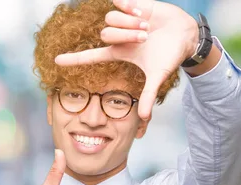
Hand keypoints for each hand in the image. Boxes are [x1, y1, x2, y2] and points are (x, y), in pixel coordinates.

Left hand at [54, 0, 197, 119]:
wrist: (184, 34)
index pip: (91, 56)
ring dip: (130, 23)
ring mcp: (123, 20)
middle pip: (105, 34)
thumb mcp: (158, 75)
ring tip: (147, 26)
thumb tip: (145, 118)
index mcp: (120, 52)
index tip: (56, 62)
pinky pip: (118, 2)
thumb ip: (149, 95)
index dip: (74, 59)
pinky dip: (130, 8)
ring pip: (110, 18)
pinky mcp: (130, 5)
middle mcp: (118, 36)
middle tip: (144, 37)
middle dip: (126, 36)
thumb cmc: (170, 55)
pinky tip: (143, 12)